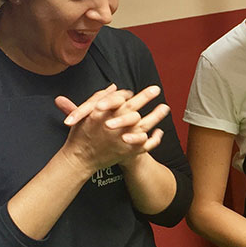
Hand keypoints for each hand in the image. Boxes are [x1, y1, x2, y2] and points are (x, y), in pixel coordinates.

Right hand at [55, 84, 169, 170]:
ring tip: (165, 107)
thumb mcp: (84, 113)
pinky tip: (159, 131)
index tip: (131, 92)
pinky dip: (154, 138)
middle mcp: (114, 125)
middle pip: (133, 108)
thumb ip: (98, 98)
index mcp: (102, 114)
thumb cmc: (80, 135)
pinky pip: (146, 144)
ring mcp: (122, 139)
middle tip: (156, 89)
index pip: (119, 98)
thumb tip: (114, 87)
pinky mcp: (128, 151)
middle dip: (145, 97)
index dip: (127, 94)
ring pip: (143, 125)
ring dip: (156, 115)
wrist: (80, 159)